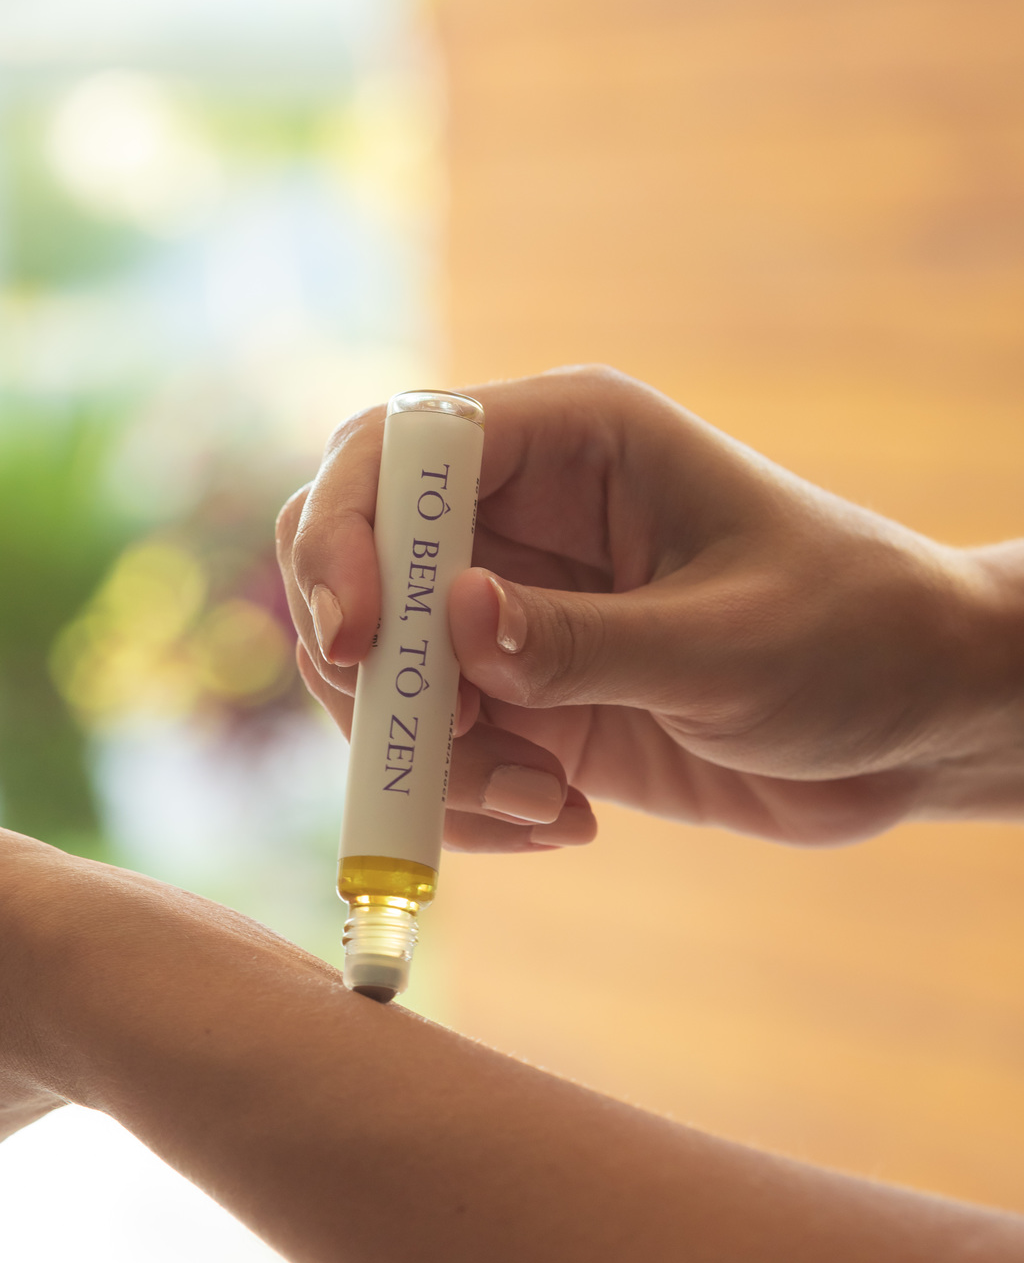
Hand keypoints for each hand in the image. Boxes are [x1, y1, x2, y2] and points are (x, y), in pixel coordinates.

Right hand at [278, 367, 1023, 846]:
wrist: (915, 721)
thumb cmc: (855, 638)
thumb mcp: (728, 644)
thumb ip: (584, 641)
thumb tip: (449, 620)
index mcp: (570, 441)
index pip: (397, 449)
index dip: (348, 535)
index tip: (361, 643)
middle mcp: (522, 512)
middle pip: (354, 552)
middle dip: (368, 662)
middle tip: (437, 743)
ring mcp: (514, 606)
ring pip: (383, 667)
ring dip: (428, 756)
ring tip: (544, 804)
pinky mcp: (525, 694)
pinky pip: (435, 745)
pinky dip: (466, 800)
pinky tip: (563, 821)